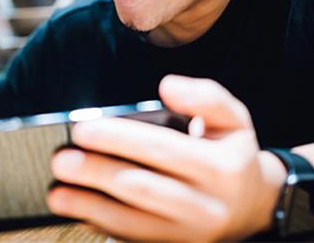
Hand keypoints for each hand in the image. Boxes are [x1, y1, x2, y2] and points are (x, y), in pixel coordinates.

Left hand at [47, 75, 285, 241]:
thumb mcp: (234, 118)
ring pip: (133, 223)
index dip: (119, 139)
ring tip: (58, 193)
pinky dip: (104, 227)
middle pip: (141, 188)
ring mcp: (191, 234)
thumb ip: (205, 96)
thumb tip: (168, 86)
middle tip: (61, 160)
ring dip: (91, 207)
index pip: (161, 149)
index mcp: (221, 166)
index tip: (83, 129)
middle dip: (96, 174)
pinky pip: (135, 240)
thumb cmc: (233, 154)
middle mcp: (207, 205)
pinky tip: (80, 212)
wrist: (255, 206)